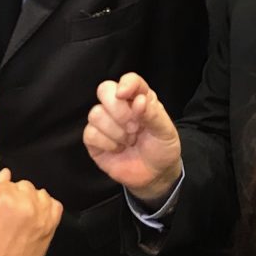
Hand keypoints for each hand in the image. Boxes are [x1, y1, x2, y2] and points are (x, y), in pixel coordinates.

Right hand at [0, 169, 61, 255]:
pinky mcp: (51, 226)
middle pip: (24, 186)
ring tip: (21, 219)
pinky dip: (47, 209)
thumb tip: (4, 173)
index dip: (0, 194)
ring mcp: (40, 214)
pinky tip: (35, 219)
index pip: (6, 181)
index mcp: (2, 195)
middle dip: (17, 197)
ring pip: (40, 194)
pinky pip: (55, 206)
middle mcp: (24, 202)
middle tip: (8, 215)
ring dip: (32, 202)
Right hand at [83, 73, 181, 207]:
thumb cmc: (161, 148)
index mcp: (139, 98)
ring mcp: (105, 122)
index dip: (126, 84)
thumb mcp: (165, 131)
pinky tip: (118, 149)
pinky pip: (90, 133)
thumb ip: (153, 114)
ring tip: (129, 140)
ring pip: (95, 113)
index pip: (129, 80)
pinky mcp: (94, 140)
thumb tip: (138, 100)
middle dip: (118, 110)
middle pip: (104, 90)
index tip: (125, 95)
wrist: (155, 175)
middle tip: (134, 127)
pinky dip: (106, 143)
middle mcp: (120, 106)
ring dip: (115, 131)